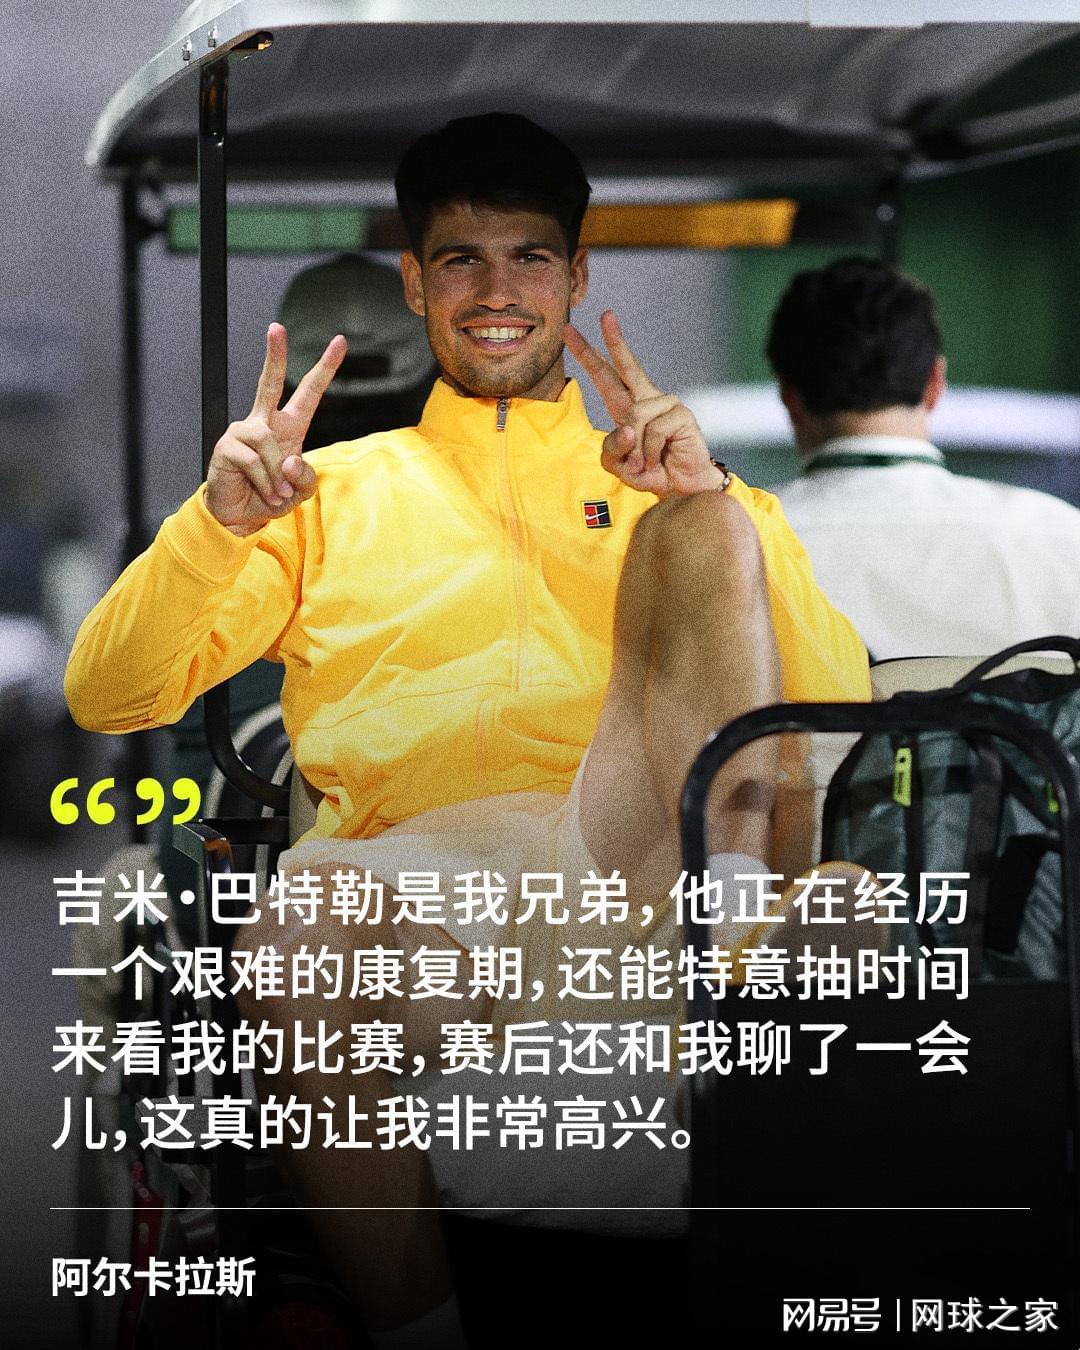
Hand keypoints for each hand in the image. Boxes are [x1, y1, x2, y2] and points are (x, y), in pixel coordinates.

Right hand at [206, 323, 346, 535]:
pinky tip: (265, 492)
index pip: (308, 393)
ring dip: (278, 475)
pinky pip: (255, 461)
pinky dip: (266, 482)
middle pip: (269, 383)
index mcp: (288, 428)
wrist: (240, 517)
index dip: (325, 369)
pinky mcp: (227, 447)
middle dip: (273, 355)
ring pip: (269, 443)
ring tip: (276, 492)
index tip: (340, 342)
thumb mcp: (301, 491)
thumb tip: (290, 459)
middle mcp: (264, 423)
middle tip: (276, 327)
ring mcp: (243, 432)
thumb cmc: (271, 498)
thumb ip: (305, 477)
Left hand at [563, 310, 719, 498]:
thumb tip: (627, 427)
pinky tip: (659, 458)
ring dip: (635, 448)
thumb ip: (611, 449)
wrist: (681, 487)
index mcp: (627, 406)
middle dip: (615, 340)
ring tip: (645, 461)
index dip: (587, 355)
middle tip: (606, 315)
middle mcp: (646, 399)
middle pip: (627, 365)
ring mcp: (665, 403)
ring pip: (633, 417)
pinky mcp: (680, 414)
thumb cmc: (650, 472)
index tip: (569, 332)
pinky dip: (650, 452)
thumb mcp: (618, 466)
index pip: (605, 376)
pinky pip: (652, 431)